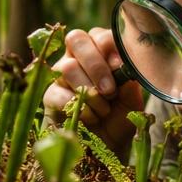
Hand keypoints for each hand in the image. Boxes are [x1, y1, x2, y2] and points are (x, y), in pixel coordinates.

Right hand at [43, 27, 142, 157]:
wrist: (106, 147)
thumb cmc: (120, 116)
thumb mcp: (132, 98)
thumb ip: (129, 80)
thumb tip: (122, 67)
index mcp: (101, 51)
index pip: (99, 34)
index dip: (109, 46)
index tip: (120, 67)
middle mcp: (78, 57)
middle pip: (76, 39)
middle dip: (95, 64)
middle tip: (109, 90)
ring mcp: (61, 75)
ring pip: (67, 66)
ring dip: (89, 91)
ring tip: (104, 110)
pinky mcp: (49, 96)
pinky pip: (57, 92)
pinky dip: (78, 107)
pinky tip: (91, 118)